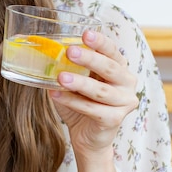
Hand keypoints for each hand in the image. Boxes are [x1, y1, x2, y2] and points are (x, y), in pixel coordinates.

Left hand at [49, 30, 138, 157]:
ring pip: (101, 90)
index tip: (86, 34)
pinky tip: (56, 96)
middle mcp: (127, 83)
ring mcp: (124, 102)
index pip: (112, 51)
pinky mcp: (115, 119)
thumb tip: (44, 52)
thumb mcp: (74, 82)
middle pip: (110, 68)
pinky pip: (93, 109)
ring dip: (80, 83)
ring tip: (61, 77)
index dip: (100, 42)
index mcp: (119, 68)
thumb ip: (67, 68)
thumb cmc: (81, 104)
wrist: (87, 137)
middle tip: (71, 51)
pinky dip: (73, 102)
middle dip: (90, 59)